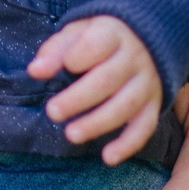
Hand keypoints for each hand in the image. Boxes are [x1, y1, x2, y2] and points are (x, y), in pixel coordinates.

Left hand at [29, 15, 162, 165]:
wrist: (146, 38)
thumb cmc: (100, 37)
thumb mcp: (78, 32)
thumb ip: (56, 49)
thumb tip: (35, 71)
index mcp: (113, 34)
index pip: (97, 44)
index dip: (79, 56)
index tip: (65, 66)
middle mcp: (134, 58)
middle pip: (108, 79)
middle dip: (79, 98)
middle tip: (52, 112)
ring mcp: (147, 82)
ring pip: (126, 105)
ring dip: (99, 123)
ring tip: (71, 135)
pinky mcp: (154, 104)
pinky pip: (146, 126)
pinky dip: (128, 144)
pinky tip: (108, 158)